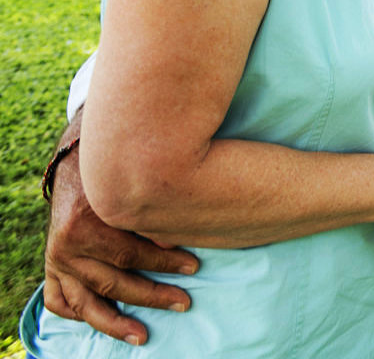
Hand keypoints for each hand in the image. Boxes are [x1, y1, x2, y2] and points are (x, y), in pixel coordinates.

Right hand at [42, 138, 198, 345]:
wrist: (79, 166)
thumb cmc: (116, 178)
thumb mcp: (131, 191)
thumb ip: (148, 218)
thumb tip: (174, 241)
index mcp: (84, 224)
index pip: (129, 253)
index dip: (164, 261)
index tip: (195, 267)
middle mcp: (66, 247)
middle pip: (112, 282)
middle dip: (151, 295)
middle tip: (183, 302)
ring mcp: (56, 261)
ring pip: (86, 303)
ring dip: (116, 323)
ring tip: (143, 335)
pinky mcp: (51, 269)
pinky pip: (59, 301)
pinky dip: (77, 315)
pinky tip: (100, 321)